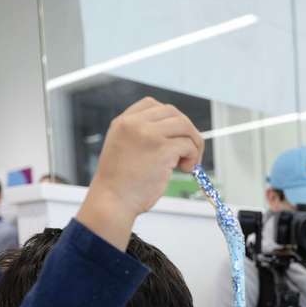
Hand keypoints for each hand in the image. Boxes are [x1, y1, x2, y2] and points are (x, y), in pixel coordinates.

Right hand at [76, 97, 204, 249]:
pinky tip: (185, 169)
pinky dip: (193, 156)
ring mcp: (149, 134)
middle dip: (187, 130)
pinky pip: (188, 145)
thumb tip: (173, 136)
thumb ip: (141, 136)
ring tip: (187, 162)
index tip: (173, 137)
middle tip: (189, 152)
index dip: (169, 119)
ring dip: (193, 143)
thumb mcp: (123, 148)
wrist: (112, 201)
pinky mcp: (162, 149)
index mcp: (123, 122)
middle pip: (173, 113)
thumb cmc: (120, 184)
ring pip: (184, 125)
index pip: (153, 104)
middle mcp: (135, 123)